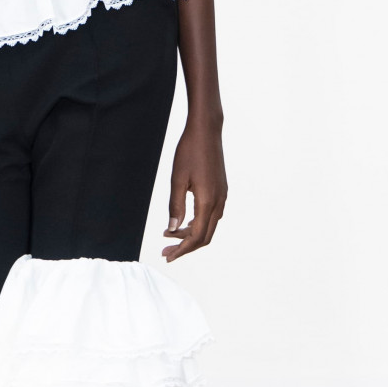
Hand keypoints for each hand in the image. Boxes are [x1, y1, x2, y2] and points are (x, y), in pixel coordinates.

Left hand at [163, 120, 226, 260]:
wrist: (206, 131)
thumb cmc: (190, 151)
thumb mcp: (177, 178)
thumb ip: (175, 205)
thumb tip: (172, 228)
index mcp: (207, 201)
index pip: (196, 236)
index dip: (182, 249)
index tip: (168, 255)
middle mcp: (218, 202)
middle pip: (205, 236)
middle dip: (185, 246)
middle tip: (166, 250)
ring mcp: (222, 196)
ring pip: (209, 227)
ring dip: (191, 235)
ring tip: (170, 234)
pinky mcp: (221, 190)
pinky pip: (211, 216)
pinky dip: (198, 224)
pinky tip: (184, 222)